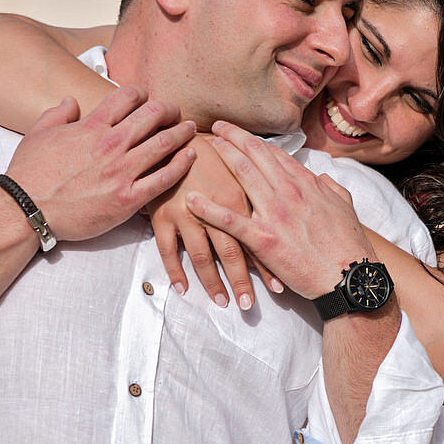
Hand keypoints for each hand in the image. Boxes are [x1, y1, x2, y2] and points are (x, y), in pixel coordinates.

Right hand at [2, 87, 196, 242]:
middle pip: (153, 115)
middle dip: (168, 109)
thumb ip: (58, 113)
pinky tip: (190, 156)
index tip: (147, 98)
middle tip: (175, 112)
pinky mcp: (128, 199)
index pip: (127, 96)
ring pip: (164, 143)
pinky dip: (181, 164)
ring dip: (182, 132)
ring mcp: (121, 172)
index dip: (141, 93)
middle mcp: (110, 144)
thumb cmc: (29, 173)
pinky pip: (164, 178)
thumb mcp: (38, 134)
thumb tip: (72, 100)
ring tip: (190, 129)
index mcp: (91, 126)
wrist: (26, 210)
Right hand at [145, 133, 284, 309]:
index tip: (280, 287)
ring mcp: (186, 214)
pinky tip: (183, 289)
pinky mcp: (162, 215)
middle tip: (249, 305)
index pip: (255, 237)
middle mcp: (214, 208)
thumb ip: (259, 198)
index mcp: (237, 198)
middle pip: (230, 253)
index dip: (267, 265)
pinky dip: (175, 272)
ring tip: (223, 302)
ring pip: (201, 257)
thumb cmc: (211, 156)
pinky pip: (167, 250)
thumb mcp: (239, 175)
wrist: (173, 138)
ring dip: (212, 283)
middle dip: (242, 282)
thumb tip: (281, 224)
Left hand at [185, 121, 373, 299]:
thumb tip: (322, 178)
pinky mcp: (263, 239)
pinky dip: (208, 208)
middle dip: (234, 138)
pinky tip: (191, 199)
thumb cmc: (349, 244)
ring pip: (242, 176)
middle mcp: (289, 192)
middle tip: (216, 128)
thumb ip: (332, 188)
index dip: (256, 142)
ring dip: (222, 158)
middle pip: (255, 156)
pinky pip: (230, 220)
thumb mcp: (346, 207)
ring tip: (206, 147)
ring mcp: (275, 214)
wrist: (349, 275)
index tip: (242, 135)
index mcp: (307, 184)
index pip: (275, 155)